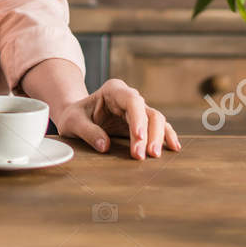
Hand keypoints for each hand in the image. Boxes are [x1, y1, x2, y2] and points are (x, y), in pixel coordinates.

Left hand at [53, 78, 180, 160]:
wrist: (76, 117)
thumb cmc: (74, 116)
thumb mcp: (72, 122)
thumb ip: (87, 131)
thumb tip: (105, 146)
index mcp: (113, 90)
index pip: (131, 101)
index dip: (138, 118)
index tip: (138, 136)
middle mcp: (129, 98)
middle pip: (148, 112)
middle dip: (148, 134)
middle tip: (141, 156)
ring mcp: (137, 110)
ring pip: (157, 120)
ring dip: (158, 138)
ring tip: (155, 156)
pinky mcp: (141, 123)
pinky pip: (159, 127)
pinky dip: (166, 136)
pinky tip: (173, 147)